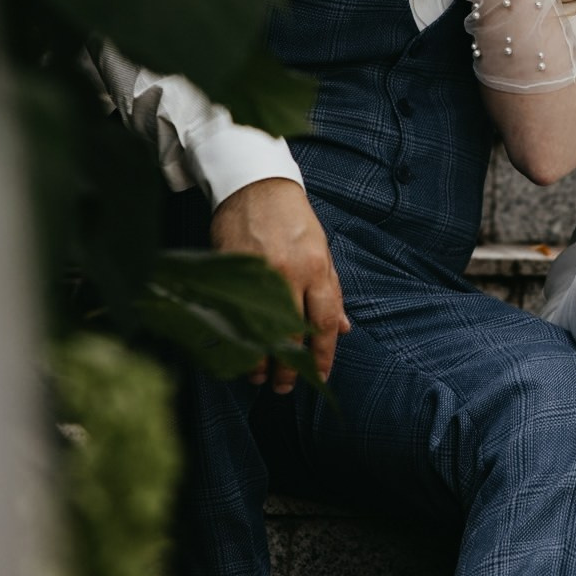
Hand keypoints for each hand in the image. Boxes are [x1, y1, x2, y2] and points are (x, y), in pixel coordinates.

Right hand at [211, 177, 347, 391]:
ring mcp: (257, 274)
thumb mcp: (322, 252)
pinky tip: (237, 353)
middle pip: (291, 334)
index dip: (323, 356)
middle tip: (285, 388)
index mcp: (316, 269)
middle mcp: (289, 274)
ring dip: (259, 361)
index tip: (319, 376)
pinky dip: (236, 339)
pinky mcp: (230, 272)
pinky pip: (234, 315)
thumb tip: (345, 329)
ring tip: (259, 377)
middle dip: (289, 368)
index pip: (325, 323)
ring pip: (260, 331)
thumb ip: (332, 292)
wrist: (255, 187)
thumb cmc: (293, 221)